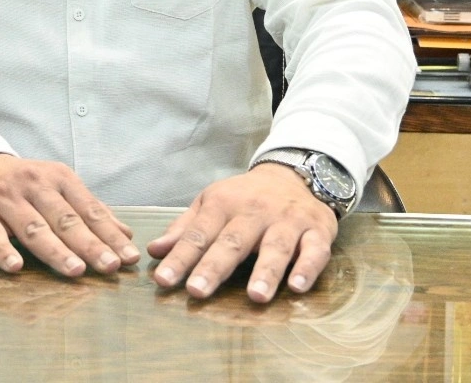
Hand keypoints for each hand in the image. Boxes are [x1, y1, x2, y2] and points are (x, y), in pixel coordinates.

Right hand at [0, 153, 139, 277]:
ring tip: (75, 270)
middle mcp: (33, 186)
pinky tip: (16, 267)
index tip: (128, 257)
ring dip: (55, 250)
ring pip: (33, 228)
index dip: (109, 234)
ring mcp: (4, 200)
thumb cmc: (20, 184)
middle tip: (110, 266)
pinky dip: (4, 251)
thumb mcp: (56, 187)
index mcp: (57, 178)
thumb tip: (126, 234)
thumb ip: (89, 210)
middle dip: (89, 244)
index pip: (88, 209)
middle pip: (64, 219)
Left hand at [147, 163, 337, 302]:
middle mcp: (255, 211)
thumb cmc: (245, 198)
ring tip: (255, 296)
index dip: (180, 257)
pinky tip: (297, 287)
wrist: (293, 174)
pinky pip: (314, 250)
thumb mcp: (211, 204)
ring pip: (276, 247)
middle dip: (214, 267)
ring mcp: (287, 220)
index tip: (163, 280)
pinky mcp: (317, 230)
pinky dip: (307, 268)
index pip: (198, 234)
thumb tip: (153, 251)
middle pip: (233, 241)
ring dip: (266, 272)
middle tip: (197, 290)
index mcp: (224, 204)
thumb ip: (184, 229)